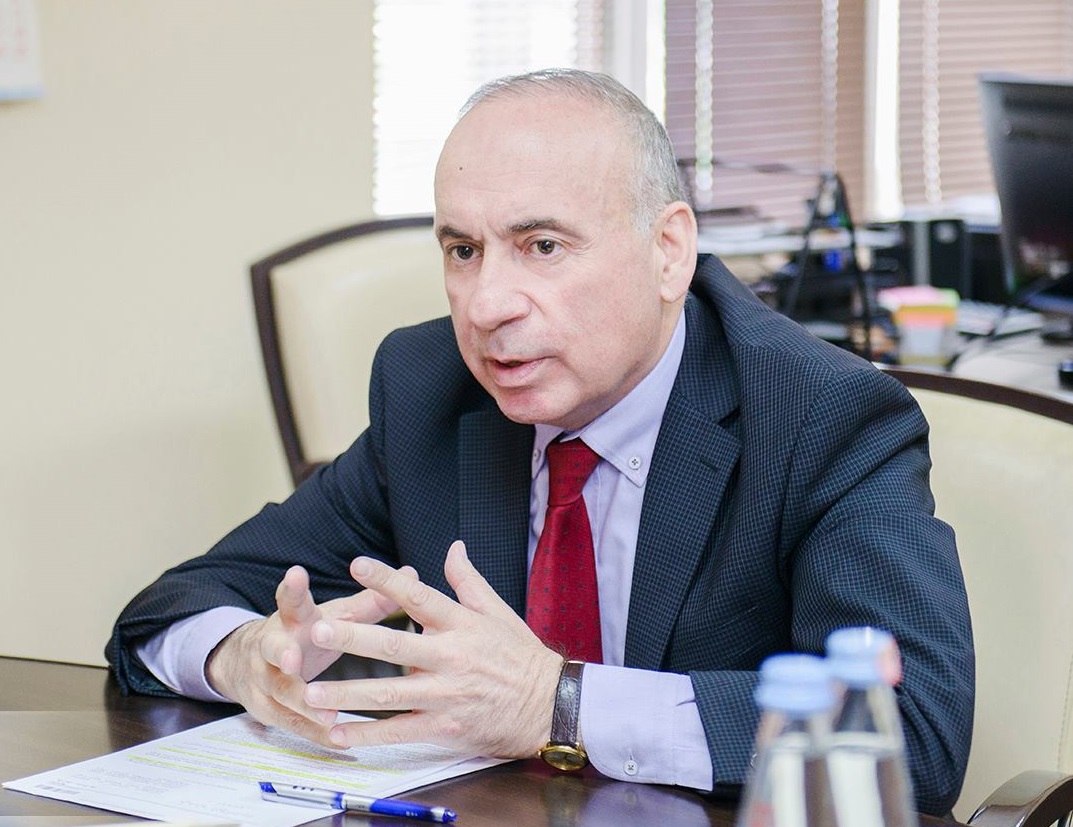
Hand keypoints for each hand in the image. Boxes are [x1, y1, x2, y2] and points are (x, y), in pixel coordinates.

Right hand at [205, 563, 414, 747]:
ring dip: (302, 702)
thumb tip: (412, 574)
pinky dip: (313, 732)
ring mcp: (264, 679)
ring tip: (327, 712)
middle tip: (292, 659)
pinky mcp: (267, 709)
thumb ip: (370, 601)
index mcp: (292, 619)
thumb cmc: (306, 634)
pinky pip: (291, 723)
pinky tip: (336, 739)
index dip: (293, 588)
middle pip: (272, 647)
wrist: (247, 662)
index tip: (297, 574)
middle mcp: (272, 646)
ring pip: (281, 691)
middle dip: (281, 652)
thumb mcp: (333, 616)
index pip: (290, 600)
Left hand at [303, 540, 563, 757]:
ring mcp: (446, 695)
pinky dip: (368, 735)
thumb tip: (453, 546)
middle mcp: (450, 657)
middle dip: (353, 638)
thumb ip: (468, 580)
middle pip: (394, 646)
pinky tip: (338, 735)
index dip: (387, 580)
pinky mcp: (445, 727)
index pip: (418, 596)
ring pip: (389, 694)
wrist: (552, 704)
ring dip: (348, 694)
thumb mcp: (498, 611)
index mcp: (461, 625)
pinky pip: (399, 731)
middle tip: (317, 630)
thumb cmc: (522, 656)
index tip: (356, 566)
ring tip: (312, 692)